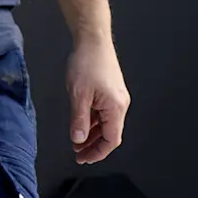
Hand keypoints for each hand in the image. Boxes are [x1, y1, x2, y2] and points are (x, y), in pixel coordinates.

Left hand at [67, 35, 130, 163]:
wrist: (92, 38)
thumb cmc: (86, 61)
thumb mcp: (78, 93)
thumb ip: (78, 119)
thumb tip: (78, 139)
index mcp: (115, 108)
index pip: (110, 140)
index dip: (97, 152)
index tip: (83, 158)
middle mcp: (120, 104)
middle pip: (109, 133)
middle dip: (93, 145)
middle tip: (78, 153)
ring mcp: (116, 97)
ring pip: (105, 123)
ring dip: (92, 133)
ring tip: (76, 140)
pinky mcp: (110, 90)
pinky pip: (103, 112)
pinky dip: (93, 120)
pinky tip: (81, 122)